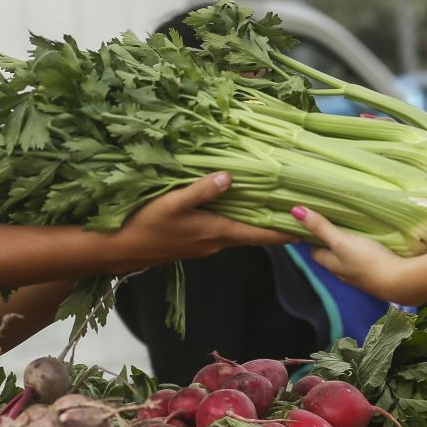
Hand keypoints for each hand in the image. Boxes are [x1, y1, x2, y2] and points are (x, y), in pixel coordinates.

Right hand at [107, 173, 288, 272]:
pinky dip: (238, 220)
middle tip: (299, 213)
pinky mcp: (193, 241)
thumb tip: (230, 177)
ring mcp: (204, 243)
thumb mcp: (172, 203)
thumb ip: (201, 190)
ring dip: (258, 223)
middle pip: (253, 234)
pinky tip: (238, 207)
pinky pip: (223, 229)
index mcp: (215, 232)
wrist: (118, 250)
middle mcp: (215, 242)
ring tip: (276, 206)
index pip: (258, 234)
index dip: (284, 232)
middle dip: (277, 226)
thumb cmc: (144, 225)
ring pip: (238, 232)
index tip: (308, 229)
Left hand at [289, 207, 426, 306]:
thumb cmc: (367, 261)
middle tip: (334, 219)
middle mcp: (344, 271)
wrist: (400, 281)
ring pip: (350, 257)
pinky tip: (372, 241)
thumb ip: (321, 227)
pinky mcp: (377, 272)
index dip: (312, 237)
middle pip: (332, 254)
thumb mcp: (341, 241)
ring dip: (350, 244)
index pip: (315, 251)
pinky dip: (366, 249)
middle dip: (331, 239)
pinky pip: (366, 258)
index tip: (313, 221)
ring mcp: (361, 274)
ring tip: (353, 227)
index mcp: (332, 264)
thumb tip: (295, 211)